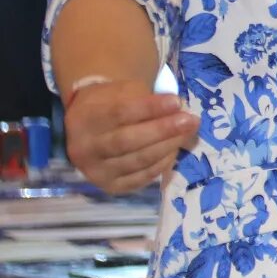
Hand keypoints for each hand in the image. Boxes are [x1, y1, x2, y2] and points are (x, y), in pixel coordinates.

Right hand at [64, 80, 198, 193]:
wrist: (90, 128)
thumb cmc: (112, 104)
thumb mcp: (123, 91)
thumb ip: (147, 98)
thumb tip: (179, 108)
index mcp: (87, 118)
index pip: (120, 113)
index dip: (150, 108)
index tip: (176, 101)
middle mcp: (85, 148)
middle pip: (127, 141)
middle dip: (163, 130)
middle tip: (190, 121)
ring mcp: (96, 170)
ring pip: (137, 161)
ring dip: (168, 147)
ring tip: (188, 132)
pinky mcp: (110, 186)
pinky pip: (141, 177)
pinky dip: (162, 164)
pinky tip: (174, 150)